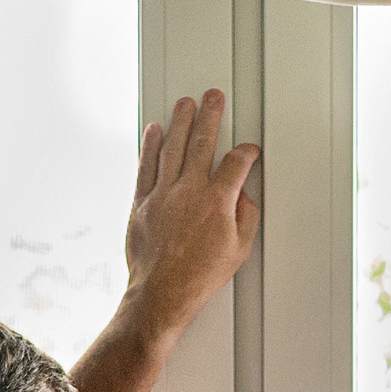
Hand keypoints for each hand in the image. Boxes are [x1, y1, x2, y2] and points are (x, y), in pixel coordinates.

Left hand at [122, 90, 260, 345]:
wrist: (162, 294)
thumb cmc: (198, 277)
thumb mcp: (238, 250)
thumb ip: (245, 216)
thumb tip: (243, 194)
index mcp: (217, 203)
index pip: (235, 163)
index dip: (245, 152)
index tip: (248, 150)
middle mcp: (189, 192)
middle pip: (202, 141)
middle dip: (211, 115)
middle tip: (214, 97)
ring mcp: (163, 194)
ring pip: (172, 146)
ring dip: (180, 120)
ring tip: (186, 103)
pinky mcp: (142, 202)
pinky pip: (146, 165)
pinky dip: (149, 145)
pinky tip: (153, 130)